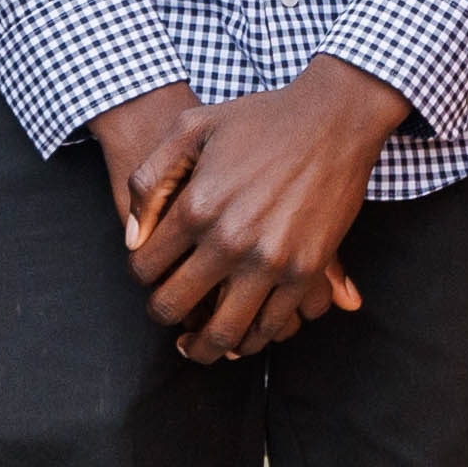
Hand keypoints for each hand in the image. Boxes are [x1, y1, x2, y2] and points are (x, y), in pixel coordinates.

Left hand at [124, 61, 403, 363]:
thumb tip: (134, 239)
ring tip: (199, 346)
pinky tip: (244, 334)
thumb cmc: (260, 119)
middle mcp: (228, 240)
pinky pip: (271, 324)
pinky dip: (253, 338)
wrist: (333, 119)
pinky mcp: (306, 270)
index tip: (152, 273)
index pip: (145, 267)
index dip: (141, 275)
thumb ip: (150, 181)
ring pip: (223, 331)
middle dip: (164, 316)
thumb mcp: (190, 128)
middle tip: (168, 314)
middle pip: (174, 307)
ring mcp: (270, 260)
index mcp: (195, 206)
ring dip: (204, 347)